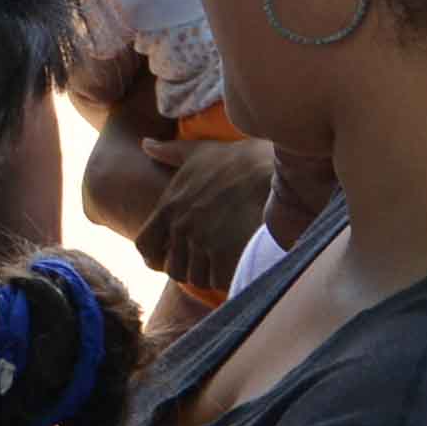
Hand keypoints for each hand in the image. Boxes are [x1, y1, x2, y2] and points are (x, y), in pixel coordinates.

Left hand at [138, 140, 275, 300]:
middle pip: (173, 267)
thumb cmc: (243, 160)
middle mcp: (181, 227)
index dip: (156, 256)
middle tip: (209, 260)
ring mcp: (203, 242)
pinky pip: (219, 280)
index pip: (145, 245)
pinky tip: (242, 263)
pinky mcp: (226, 255)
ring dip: (210, 274)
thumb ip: (171, 152)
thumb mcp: (202, 151)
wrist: (281, 170)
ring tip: (228, 260)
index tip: (169, 257)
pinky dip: (229, 277)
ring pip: (197, 277)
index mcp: (170, 206)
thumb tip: (146, 144)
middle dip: (188, 267)